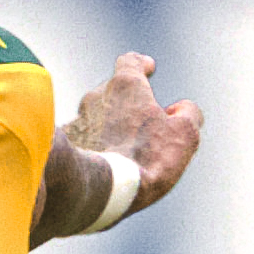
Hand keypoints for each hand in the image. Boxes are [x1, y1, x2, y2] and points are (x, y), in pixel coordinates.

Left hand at [62, 52, 203, 215]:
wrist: (101, 191)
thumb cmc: (145, 159)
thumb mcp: (184, 135)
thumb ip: (189, 114)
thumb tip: (182, 110)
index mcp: (125, 86)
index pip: (130, 62)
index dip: (141, 64)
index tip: (147, 67)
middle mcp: (95, 97)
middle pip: (112, 92)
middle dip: (127, 103)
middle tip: (143, 122)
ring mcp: (77, 121)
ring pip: (95, 118)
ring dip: (108, 128)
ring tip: (123, 150)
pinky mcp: (65, 147)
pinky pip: (82, 141)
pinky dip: (93, 147)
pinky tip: (102, 165)